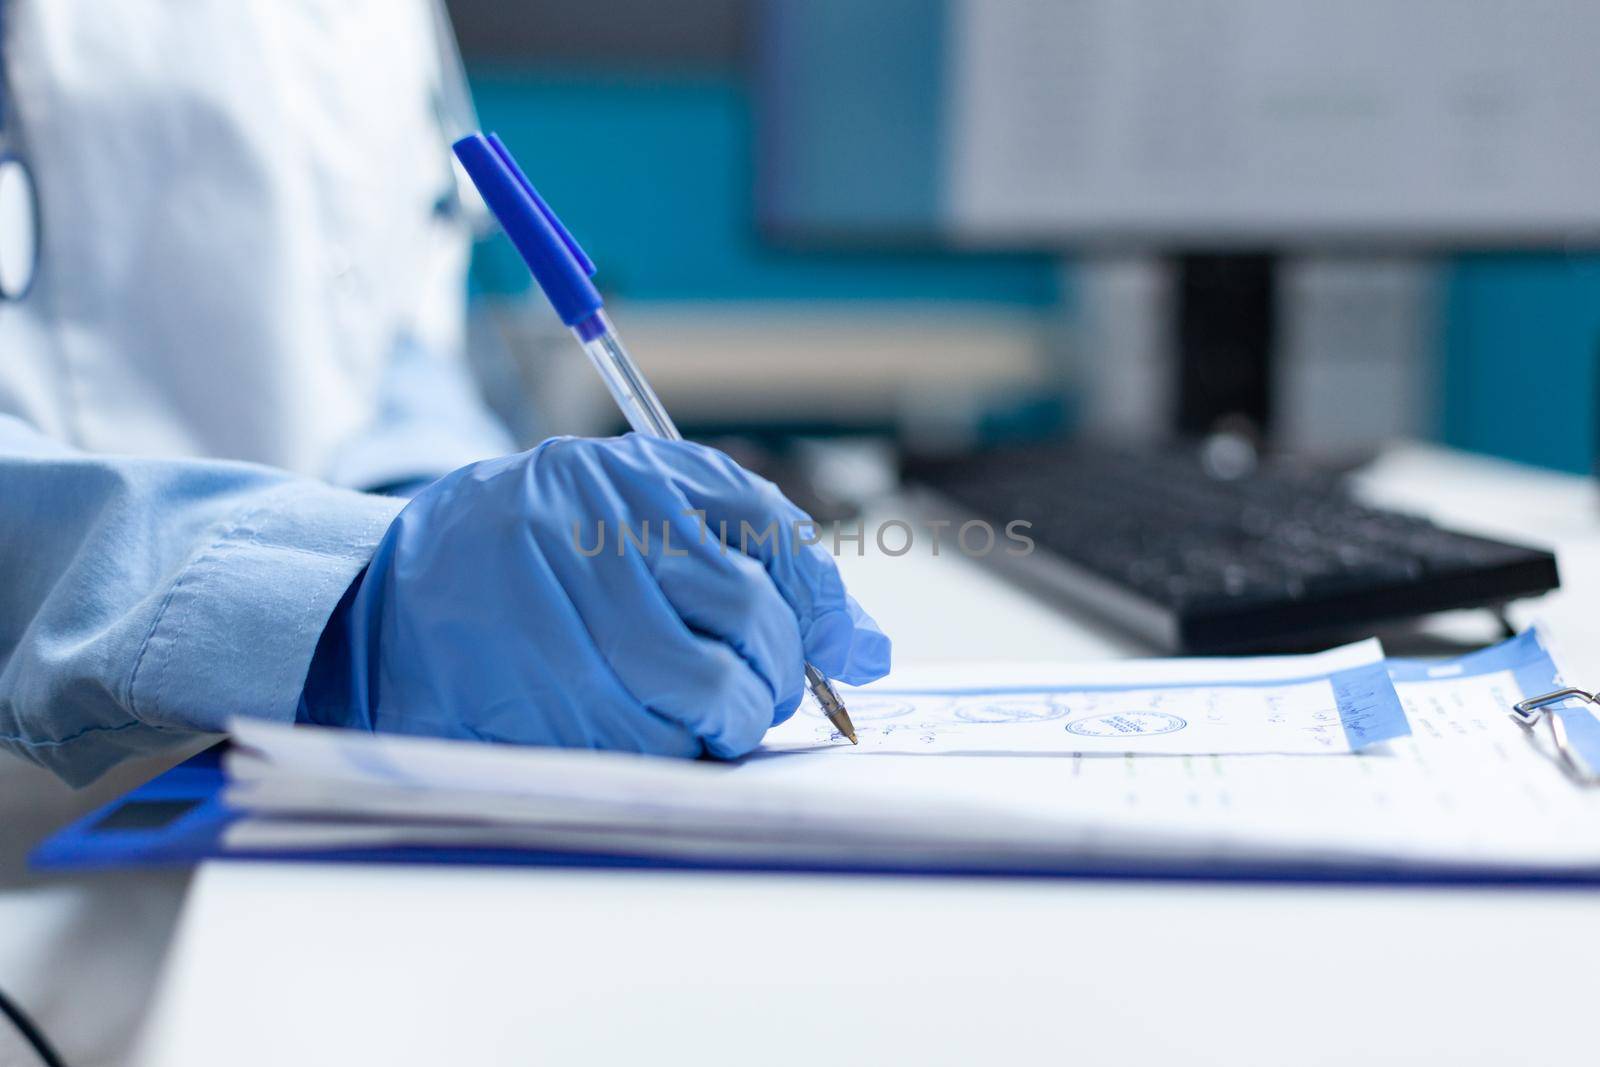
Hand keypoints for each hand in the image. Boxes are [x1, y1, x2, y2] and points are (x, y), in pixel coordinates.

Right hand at [300, 435, 890, 757]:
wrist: (394, 592)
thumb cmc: (539, 546)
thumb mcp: (637, 508)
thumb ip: (753, 553)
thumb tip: (866, 650)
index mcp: (628, 478)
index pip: (769, 539)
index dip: (823, 608)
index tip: (847, 653)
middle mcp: (591, 532)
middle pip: (746, 615)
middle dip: (779, 672)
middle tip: (765, 693)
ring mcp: (553, 612)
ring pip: (699, 689)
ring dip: (731, 722)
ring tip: (715, 718)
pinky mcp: (523, 695)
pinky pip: (638, 742)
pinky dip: (669, 752)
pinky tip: (653, 733)